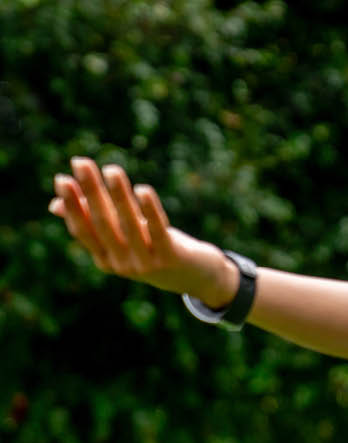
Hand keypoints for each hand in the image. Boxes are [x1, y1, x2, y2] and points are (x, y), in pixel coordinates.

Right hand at [48, 157, 234, 304]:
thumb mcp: (124, 239)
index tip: (63, 178)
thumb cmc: (155, 252)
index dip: (71, 205)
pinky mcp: (171, 257)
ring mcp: (146, 262)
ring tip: (111, 168)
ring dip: (119, 194)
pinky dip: (150, 209)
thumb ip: (96, 222)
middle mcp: (122, 263)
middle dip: (91, 191)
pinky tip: (143, 189)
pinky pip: (158, 230)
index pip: (83, 230)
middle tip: (80, 162)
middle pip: (103, 223)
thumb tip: (55, 204)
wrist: (198, 279)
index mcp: (106, 259)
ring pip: (129, 224)